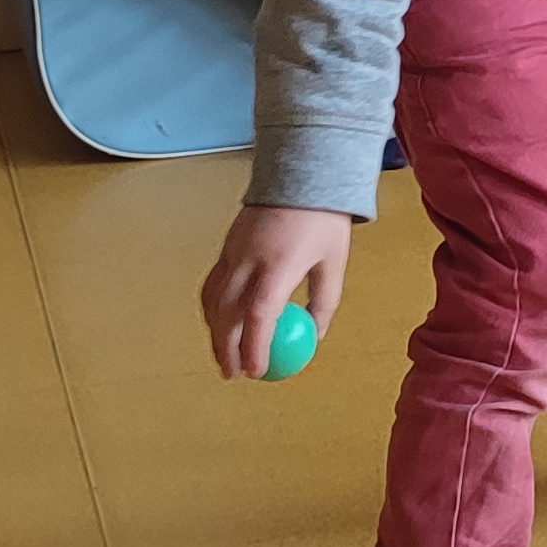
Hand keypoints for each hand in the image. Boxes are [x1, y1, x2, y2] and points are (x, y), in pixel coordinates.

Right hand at [203, 204, 352, 380]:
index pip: (259, 315)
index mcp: (279, 265)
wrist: (301, 171)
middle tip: (234, 374)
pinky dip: (211, 308)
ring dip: (215, 332)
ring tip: (224, 355)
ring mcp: (233, 252)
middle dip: (226, 349)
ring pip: (213, 300)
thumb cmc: (324, 218)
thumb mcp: (334, 262)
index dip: (254, 347)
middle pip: (228, 313)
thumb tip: (314, 336)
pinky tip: (218, 323)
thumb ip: (323, 301)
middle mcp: (249, 260)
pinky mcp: (226, 246)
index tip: (256, 372)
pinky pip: (212, 284)